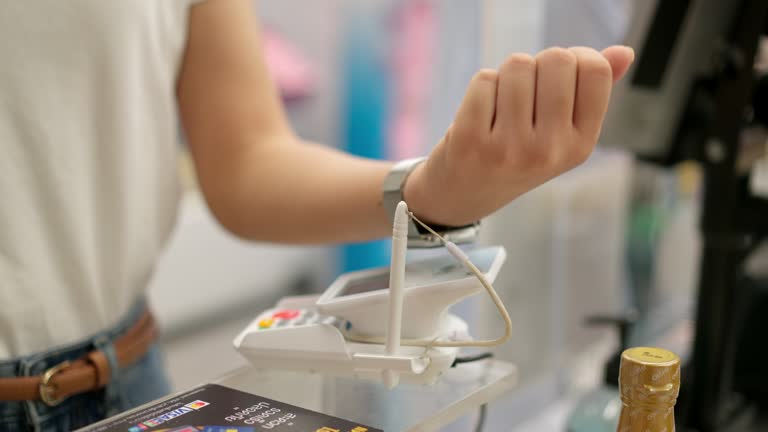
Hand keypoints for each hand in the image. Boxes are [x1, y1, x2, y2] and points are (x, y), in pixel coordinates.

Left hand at [404, 46, 634, 225]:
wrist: (463, 195)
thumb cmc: (516, 153)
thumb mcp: (561, 133)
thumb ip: (592, 92)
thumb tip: (625, 52)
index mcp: (581, 145)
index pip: (594, 70)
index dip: (574, 58)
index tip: (556, 77)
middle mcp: (550, 150)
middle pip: (557, 59)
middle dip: (538, 66)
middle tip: (524, 96)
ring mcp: (510, 147)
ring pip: (518, 64)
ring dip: (507, 76)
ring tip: (502, 107)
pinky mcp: (471, 140)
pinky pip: (485, 78)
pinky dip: (482, 87)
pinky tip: (480, 116)